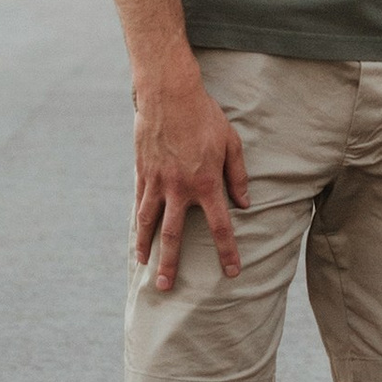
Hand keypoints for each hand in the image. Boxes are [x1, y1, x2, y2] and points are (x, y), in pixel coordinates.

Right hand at [133, 68, 251, 290]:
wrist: (168, 94)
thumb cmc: (204, 116)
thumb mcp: (230, 142)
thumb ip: (237, 175)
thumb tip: (244, 204)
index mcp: (206, 183)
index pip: (220, 227)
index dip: (227, 252)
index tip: (231, 272)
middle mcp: (180, 188)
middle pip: (174, 235)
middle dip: (171, 264)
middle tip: (166, 287)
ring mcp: (157, 181)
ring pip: (149, 223)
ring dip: (146, 247)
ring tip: (144, 266)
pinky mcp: (142, 172)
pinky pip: (139, 202)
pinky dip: (137, 222)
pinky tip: (137, 235)